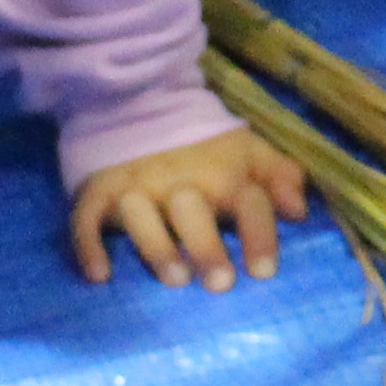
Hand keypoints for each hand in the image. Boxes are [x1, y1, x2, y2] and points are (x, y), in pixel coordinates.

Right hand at [68, 128, 309, 290]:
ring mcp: (135, 186)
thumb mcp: (247, 152)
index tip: (263, 271)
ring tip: (175, 279)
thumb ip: (279, 176)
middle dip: (207, 246)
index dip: (258, 235)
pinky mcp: (98, 190)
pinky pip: (86, 218)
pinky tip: (98, 276)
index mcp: (222, 174)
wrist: (136, 102)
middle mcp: (179, 181)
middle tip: (220, 282)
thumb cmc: (203, 145)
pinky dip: (88, 245)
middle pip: (192, 213)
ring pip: (140, 215)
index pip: (247, 202)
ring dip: (157, 247)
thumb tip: (299, 211)